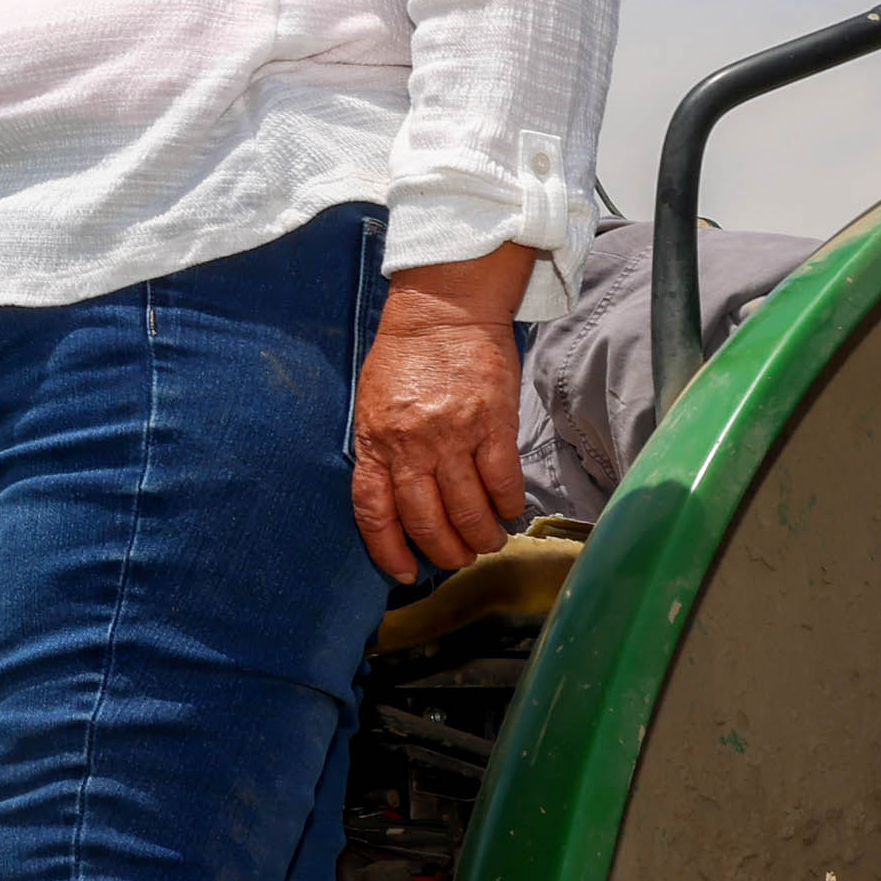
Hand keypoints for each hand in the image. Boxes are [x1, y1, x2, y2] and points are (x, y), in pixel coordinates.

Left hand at [351, 246, 534, 582]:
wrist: (443, 308)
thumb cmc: (405, 355)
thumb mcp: (373, 403)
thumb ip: (380, 450)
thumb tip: (395, 500)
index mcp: (376, 441)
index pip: (375, 513)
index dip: (389, 550)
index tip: (404, 572)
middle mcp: (412, 446)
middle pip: (427, 521)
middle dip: (445, 552)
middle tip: (459, 559)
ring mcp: (453, 436)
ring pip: (468, 510)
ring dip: (481, 537)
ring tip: (487, 543)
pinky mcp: (493, 424)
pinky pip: (502, 482)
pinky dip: (506, 506)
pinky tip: (508, 512)